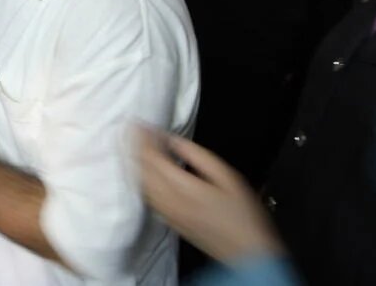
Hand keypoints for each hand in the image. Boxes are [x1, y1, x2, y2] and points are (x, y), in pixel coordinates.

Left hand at [136, 129, 284, 263]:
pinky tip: (139, 171)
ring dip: (132, 162)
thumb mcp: (227, 177)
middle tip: (130, 128)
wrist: (246, 252)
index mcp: (185, 187)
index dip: (144, 139)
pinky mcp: (169, 221)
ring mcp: (167, 213)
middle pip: (142, 169)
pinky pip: (146, 196)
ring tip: (129, 144)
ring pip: (140, 184)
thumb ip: (199, 156)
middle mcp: (170, 201)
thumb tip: (176, 141)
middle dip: (133, 146)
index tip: (140, 123)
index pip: (154, 158)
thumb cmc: (242, 215)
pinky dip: (138, 179)